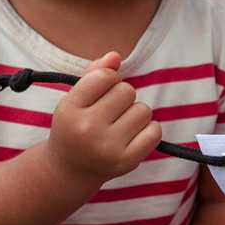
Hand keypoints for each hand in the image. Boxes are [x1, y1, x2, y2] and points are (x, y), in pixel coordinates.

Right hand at [45, 51, 162, 182]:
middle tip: (109, 112)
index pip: (104, 76)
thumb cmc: (75, 125)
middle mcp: (86, 129)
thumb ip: (94, 73)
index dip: (108, 79)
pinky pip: (155, 131)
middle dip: (122, 96)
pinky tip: (133, 135)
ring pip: (143, 110)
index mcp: (68, 109)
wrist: (70, 169)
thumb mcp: (74, 98)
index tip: (101, 90)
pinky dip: (149, 129)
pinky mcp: (127, 161)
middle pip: (126, 91)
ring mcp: (107, 148)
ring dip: (136, 113)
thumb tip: (115, 56)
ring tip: (119, 124)